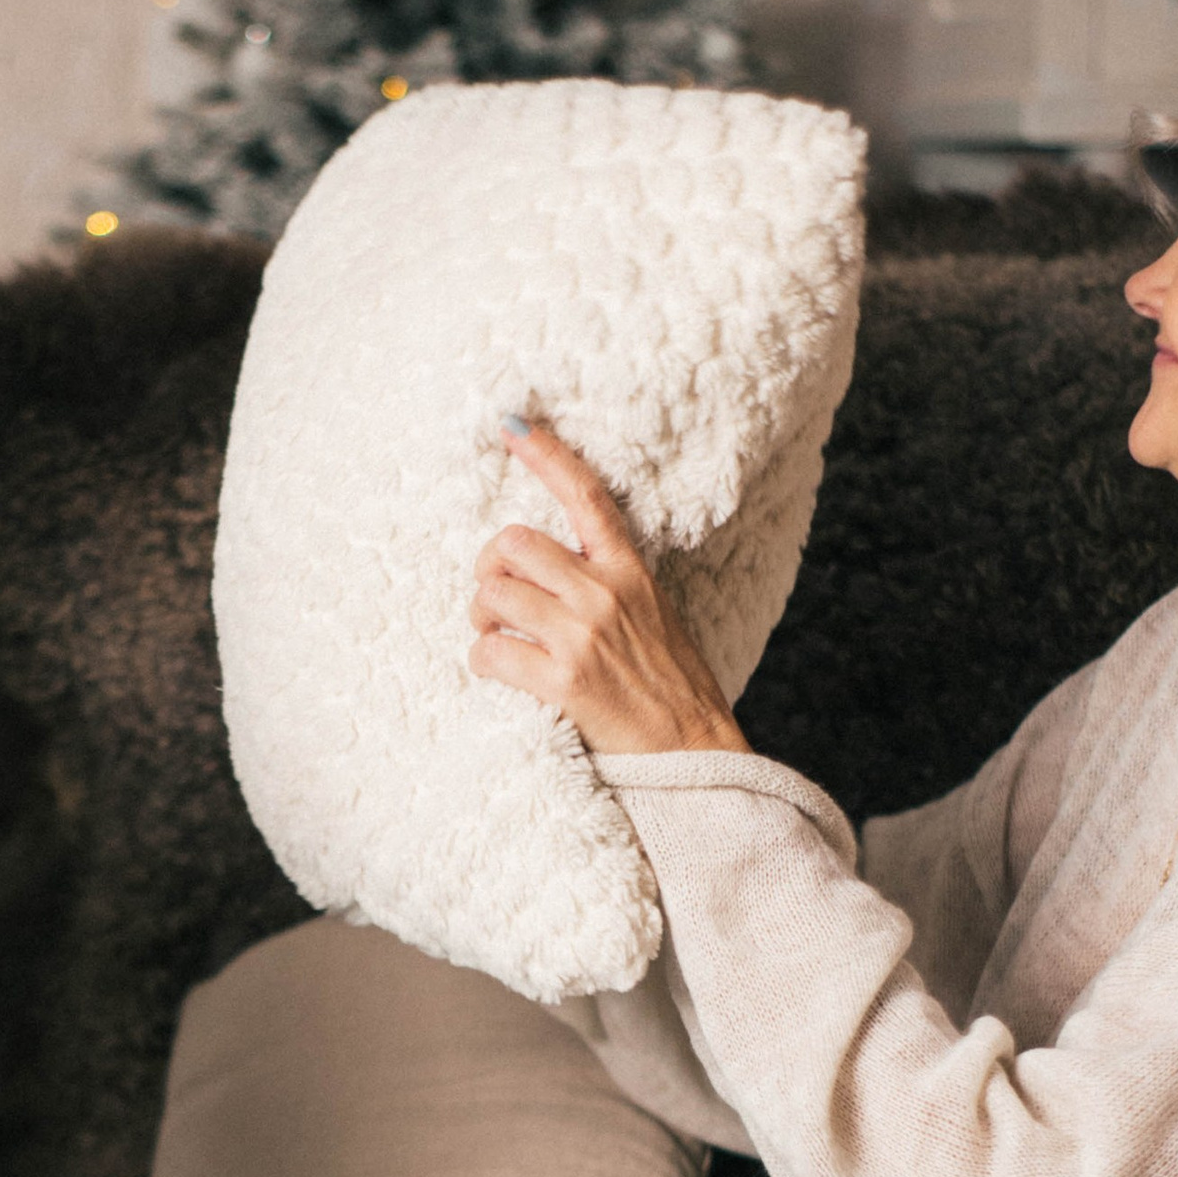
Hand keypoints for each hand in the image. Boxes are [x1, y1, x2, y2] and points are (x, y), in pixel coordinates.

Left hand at [469, 418, 747, 757]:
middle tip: (497, 601)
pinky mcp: (564, 681)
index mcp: (629, 571)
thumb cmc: (672, 688)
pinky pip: (490, 653)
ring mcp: (583, 636)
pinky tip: (501, 673)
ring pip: (493, 596)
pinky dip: (484, 662)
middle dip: (489, 571)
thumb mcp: (655, 615)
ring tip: (497, 639)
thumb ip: (609, 584)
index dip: (546, 455)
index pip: (585, 496)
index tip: (512, 424)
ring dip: (481, 619)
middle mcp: (604, 593)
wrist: (696, 752)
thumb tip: (552, 570)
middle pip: (512, 545)